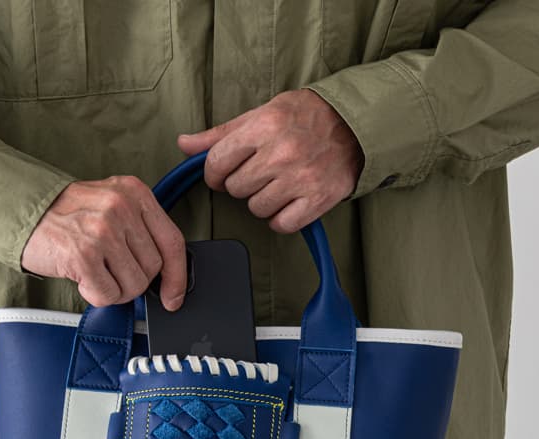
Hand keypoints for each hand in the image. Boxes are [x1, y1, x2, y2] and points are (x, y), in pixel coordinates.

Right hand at [21, 175, 186, 309]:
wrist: (19, 212)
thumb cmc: (67, 215)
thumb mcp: (110, 205)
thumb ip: (140, 230)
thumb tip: (168, 275)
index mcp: (134, 192)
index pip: (172, 241)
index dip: (178, 276)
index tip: (174, 297)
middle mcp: (121, 207)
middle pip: (153, 268)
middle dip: (134, 281)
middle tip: (110, 271)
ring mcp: (102, 230)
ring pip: (134, 285)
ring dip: (115, 289)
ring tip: (95, 272)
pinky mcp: (83, 254)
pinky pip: (108, 294)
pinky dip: (96, 295)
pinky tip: (83, 278)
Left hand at [177, 89, 362, 232]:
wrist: (354, 125)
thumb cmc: (303, 117)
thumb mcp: (261, 114)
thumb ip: (221, 134)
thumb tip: (184, 144)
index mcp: (264, 126)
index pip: (217, 163)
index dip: (214, 173)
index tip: (223, 174)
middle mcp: (282, 152)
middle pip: (235, 189)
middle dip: (243, 184)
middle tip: (261, 173)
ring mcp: (300, 178)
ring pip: (256, 209)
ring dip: (262, 202)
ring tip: (278, 184)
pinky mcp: (317, 200)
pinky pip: (281, 224)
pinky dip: (282, 218)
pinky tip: (290, 201)